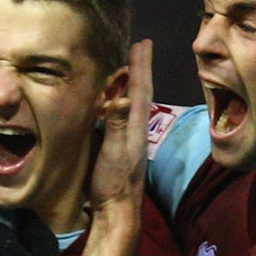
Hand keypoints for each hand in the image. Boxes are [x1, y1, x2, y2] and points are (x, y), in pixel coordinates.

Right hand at [89, 38, 151, 213]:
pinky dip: (118, 103)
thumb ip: (116, 125)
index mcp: (134, 126)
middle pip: (139, 92)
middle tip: (138, 48)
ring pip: (130, 104)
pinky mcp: (118, 148)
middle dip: (138, 69)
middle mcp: (134, 129)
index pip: (140, 89)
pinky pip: (119, 116)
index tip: (142, 43)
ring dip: (129, 84)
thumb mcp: (114, 152)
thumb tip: (120, 98)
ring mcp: (127, 139)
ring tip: (127, 68)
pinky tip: (112, 103)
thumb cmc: (114, 183)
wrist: (117, 211)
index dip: (141, 65)